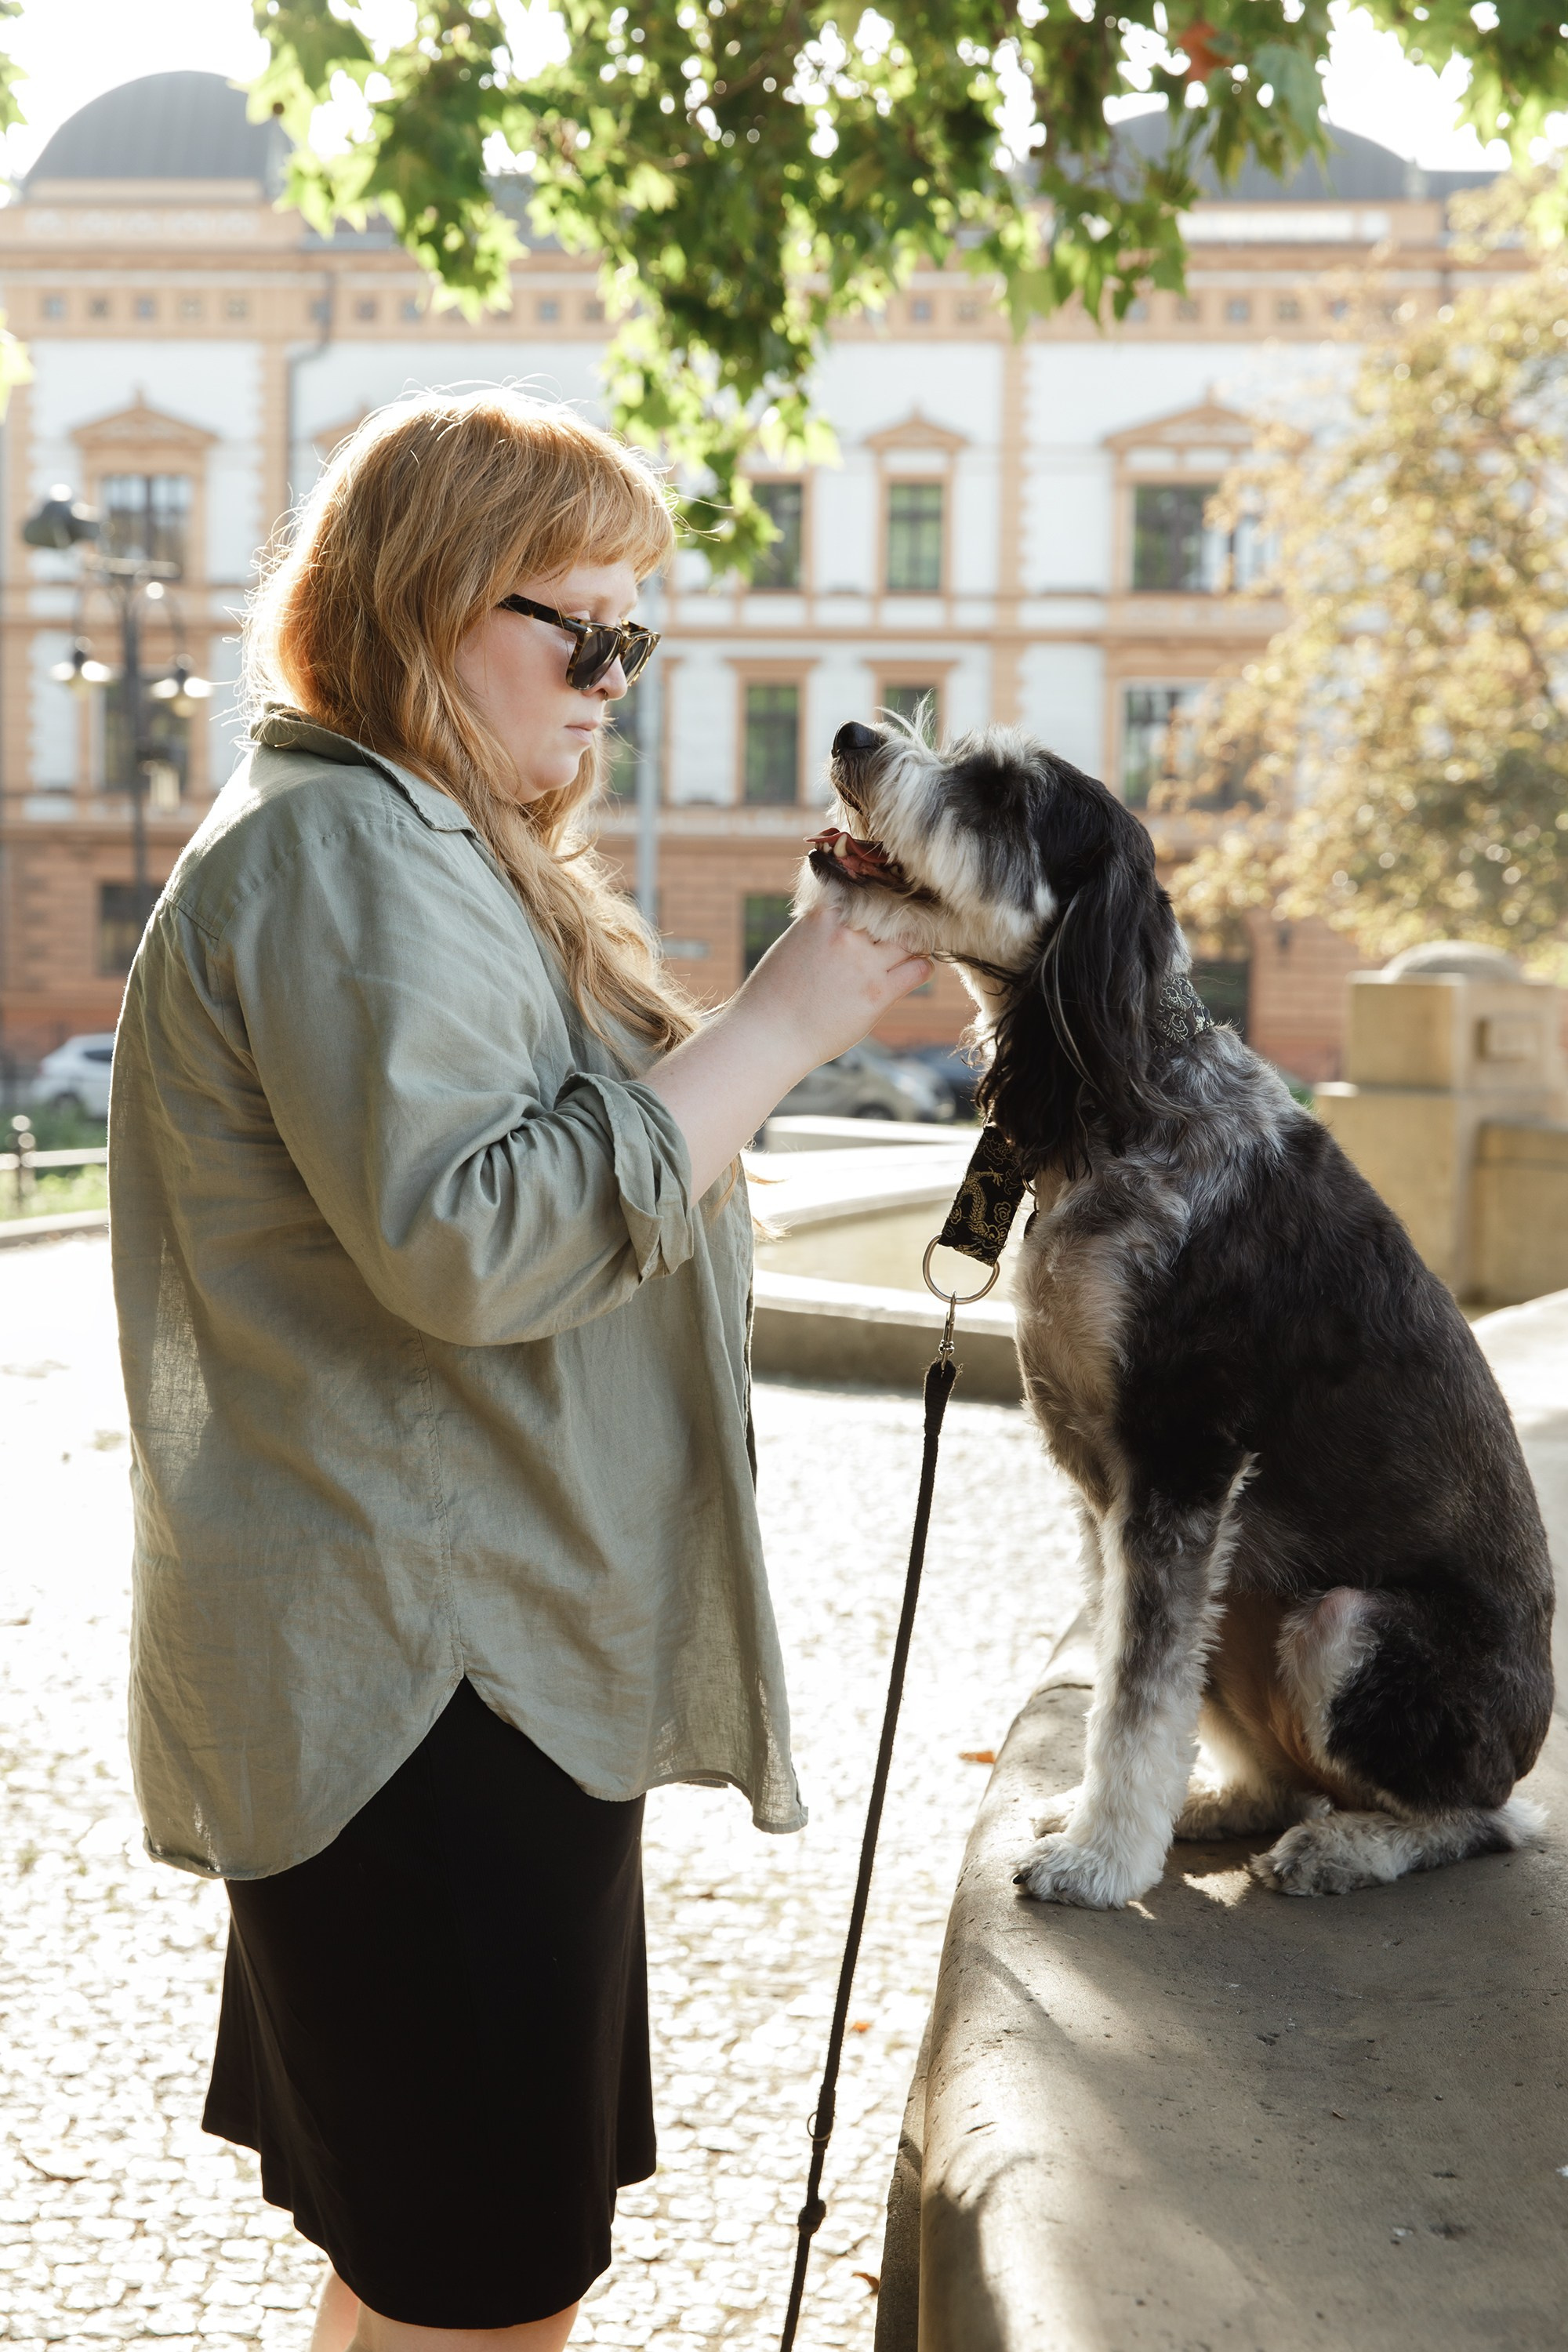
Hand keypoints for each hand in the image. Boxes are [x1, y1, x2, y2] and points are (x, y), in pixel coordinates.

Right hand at [644, 905, 931, 1196]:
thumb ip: (824, 928)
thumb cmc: (774, 994)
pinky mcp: (877, 994)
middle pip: (892, 911)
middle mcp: (845, 934)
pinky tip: (915, 969)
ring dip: (913, 944)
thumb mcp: (794, 944)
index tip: (887, 900)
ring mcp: (863, 964)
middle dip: (900, 918)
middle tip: (910, 924)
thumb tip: (850, 921)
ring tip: (911, 950)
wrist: (768, 1036)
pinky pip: (918, 968)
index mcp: (821, 916)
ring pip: (910, 939)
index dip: (879, 895)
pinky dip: (921, 966)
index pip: (864, 889)